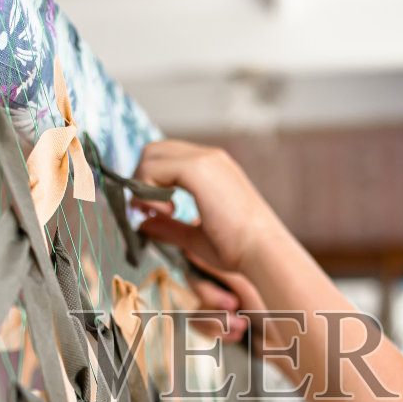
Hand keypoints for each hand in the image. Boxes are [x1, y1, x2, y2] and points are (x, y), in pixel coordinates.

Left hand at [131, 141, 280, 341]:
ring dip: (143, 185)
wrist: (262, 251)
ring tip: (160, 213)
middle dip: (140, 179)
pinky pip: (155, 167)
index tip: (151, 212)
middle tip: (145, 210)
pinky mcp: (199, 168)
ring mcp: (206, 159)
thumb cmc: (238, 249)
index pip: (167, 158)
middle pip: (155, 150)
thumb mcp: (195, 237)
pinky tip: (166, 212)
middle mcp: (210, 158)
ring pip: (151, 154)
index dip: (150, 182)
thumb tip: (143, 224)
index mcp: (213, 169)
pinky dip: (149, 190)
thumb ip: (169, 227)